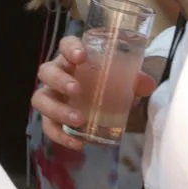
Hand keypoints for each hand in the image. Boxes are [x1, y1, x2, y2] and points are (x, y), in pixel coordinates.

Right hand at [32, 35, 158, 150]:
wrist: (107, 104)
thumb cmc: (110, 84)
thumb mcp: (125, 80)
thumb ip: (136, 80)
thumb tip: (146, 84)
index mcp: (73, 59)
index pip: (66, 45)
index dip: (70, 48)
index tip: (81, 56)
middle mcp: (58, 74)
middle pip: (46, 72)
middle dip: (59, 80)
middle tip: (76, 90)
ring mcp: (52, 96)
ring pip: (41, 99)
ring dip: (57, 109)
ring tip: (78, 120)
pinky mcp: (52, 118)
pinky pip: (48, 126)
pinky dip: (60, 136)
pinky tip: (78, 143)